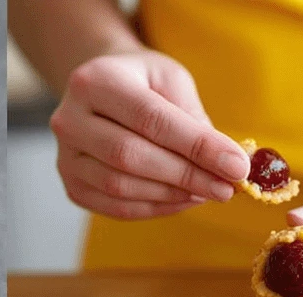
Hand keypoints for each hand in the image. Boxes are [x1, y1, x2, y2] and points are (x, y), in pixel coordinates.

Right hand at [50, 50, 250, 219]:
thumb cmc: (141, 82)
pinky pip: (116, 208)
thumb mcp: (170, 81)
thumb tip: (227, 164)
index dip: (196, 146)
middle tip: (226, 188)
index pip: (150, 119)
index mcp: (95, 81)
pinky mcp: (73, 187)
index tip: (236, 165)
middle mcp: (69, 120)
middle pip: (131, 157)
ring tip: (207, 192)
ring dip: (171, 196)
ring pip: (121, 187)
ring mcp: (66, 158)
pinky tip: (182, 201)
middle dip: (185, 176)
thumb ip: (193, 119)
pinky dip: (155, 209)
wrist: (100, 92)